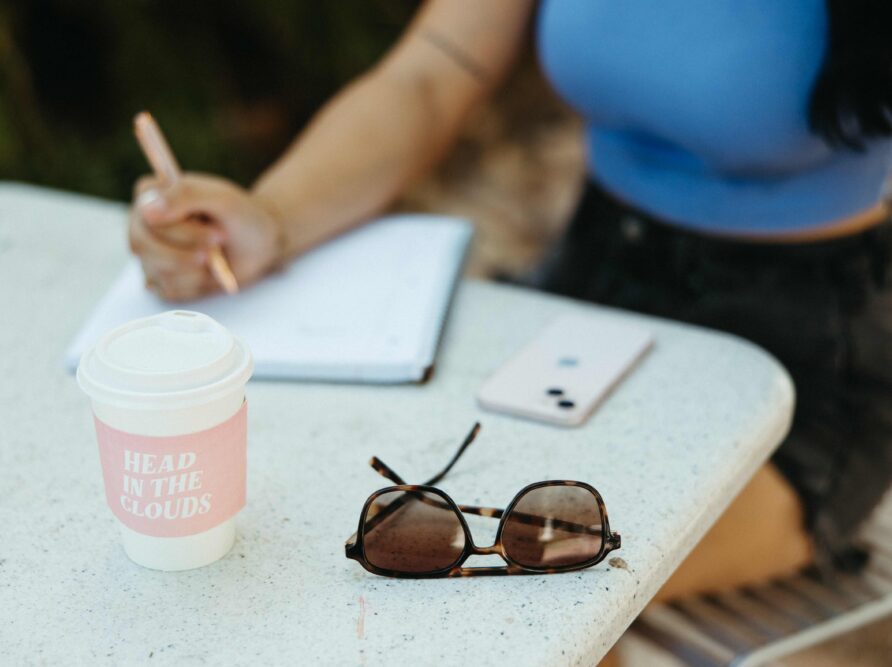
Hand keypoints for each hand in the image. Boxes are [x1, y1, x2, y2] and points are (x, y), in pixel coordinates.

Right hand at [129, 173, 282, 300]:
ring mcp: (151, 252)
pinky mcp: (163, 278)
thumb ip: (185, 196)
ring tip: (216, 257)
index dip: (181, 231)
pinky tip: (209, 272)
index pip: (145, 216)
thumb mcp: (221, 198)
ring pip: (156, 270)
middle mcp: (144, 223)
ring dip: (194, 269)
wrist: (260, 244)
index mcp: (151, 194)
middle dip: (185, 253)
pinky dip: (195, 285)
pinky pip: (169, 290)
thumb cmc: (241, 216)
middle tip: (217, 249)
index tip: (217, 234)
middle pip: (143, 246)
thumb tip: (147, 211)